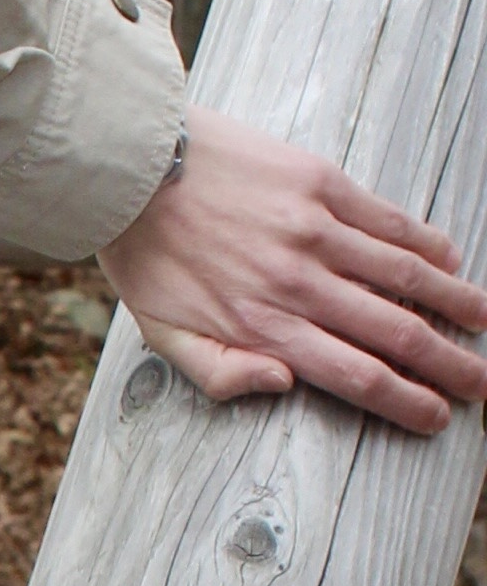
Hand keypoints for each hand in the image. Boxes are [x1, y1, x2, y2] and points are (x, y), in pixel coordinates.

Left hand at [100, 111, 486, 433]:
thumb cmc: (146, 258)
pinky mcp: (321, 183)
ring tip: (483, 324)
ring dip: (453, 303)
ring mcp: (315, 231)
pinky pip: (388, 220)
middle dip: (447, 365)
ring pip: (405, 275)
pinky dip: (427, 243)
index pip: (355, 376)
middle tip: (480, 385)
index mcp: (264, 327)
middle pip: (394, 333)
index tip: (437, 417)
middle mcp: (299, 283)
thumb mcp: (164, 337)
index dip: (405, 401)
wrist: (132, 168)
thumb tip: (286, 385)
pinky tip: (452, 261)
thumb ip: (222, 375)